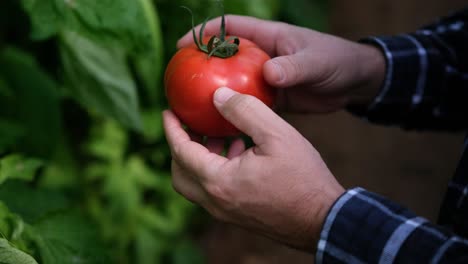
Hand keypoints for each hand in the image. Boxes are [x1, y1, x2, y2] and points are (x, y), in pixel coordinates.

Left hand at [163, 87, 344, 250]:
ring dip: (201, 157)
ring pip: (197, 184)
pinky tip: (239, 151)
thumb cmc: (303, 178)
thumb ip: (244, 111)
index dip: (172, 128)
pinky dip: (216, 169)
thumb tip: (218, 95)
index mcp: (219, 182)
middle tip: (191, 124)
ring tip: (219, 133)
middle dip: (181, 146)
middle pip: (181, 172)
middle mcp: (216, 201)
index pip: (181, 151)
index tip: (169, 110)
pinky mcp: (238, 215)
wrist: (324, 219)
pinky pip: (215, 191)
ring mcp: (226, 212)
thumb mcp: (277, 135)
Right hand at [178, 15, 385, 113]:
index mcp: (268, 38)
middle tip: (180, 83)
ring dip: (216, 93)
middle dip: (202, 67)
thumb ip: (294, 67)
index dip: (204, 34)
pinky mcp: (272, 97)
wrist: (353, 82)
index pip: (229, 29)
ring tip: (193, 108)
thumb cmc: (337, 60)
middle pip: (224, 58)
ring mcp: (265, 78)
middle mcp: (262, 56)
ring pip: (233, 83)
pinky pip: (248, 103)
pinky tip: (221, 124)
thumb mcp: (316, 62)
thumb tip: (269, 74)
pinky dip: (235, 111)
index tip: (182, 46)